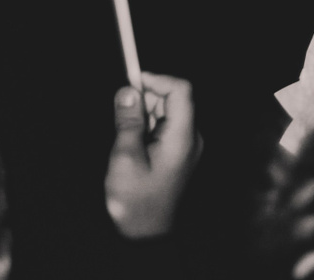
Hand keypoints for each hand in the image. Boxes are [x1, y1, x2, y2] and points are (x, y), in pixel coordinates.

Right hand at [106, 72, 201, 237]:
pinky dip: (148, 128)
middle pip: (174, 99)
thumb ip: (129, 122)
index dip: (157, 80)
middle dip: (147, 99)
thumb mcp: (125, 159)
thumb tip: (129, 90)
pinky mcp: (179, 153)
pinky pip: (165, 127)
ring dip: (145, 115)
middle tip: (122, 118)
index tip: (130, 82)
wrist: (146, 234)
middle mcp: (191, 138)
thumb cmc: (136, 201)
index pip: (181, 90)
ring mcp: (187, 146)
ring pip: (167, 112)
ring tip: (128, 141)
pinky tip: (134, 147)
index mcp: (182, 137)